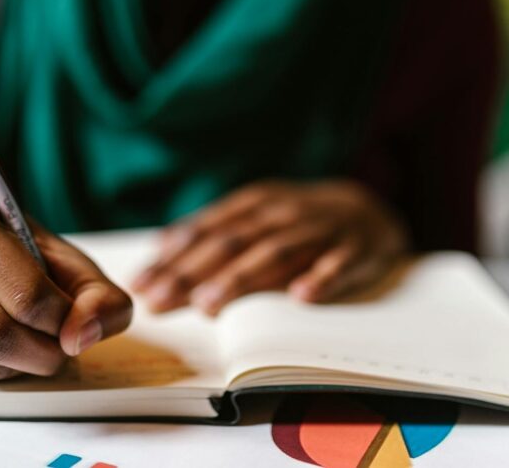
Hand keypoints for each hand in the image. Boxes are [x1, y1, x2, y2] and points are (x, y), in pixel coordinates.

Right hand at [0, 196, 132, 380]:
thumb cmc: (10, 253)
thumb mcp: (62, 258)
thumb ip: (96, 294)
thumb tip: (83, 336)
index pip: (24, 292)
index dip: (63, 319)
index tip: (75, 321)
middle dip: (43, 352)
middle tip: (60, 348)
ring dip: (19, 365)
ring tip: (32, 342)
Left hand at [131, 180, 407, 315]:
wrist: (367, 208)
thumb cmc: (297, 219)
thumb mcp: (255, 213)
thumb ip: (213, 229)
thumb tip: (161, 247)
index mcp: (255, 203)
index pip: (207, 231)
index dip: (172, 257)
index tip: (141, 283)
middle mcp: (283, 212)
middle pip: (232, 243)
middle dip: (192, 273)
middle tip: (160, 301)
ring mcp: (320, 229)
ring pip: (276, 252)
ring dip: (240, 278)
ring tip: (209, 304)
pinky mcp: (356, 248)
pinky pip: (339, 263)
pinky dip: (322, 278)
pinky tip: (302, 297)